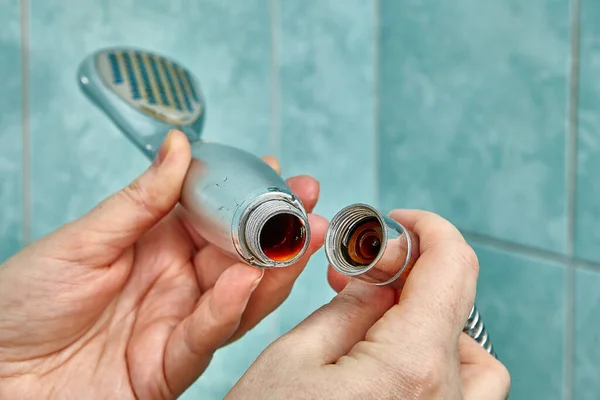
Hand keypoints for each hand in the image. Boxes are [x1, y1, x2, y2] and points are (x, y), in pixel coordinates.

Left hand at [0, 130, 326, 398]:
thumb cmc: (23, 303)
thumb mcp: (83, 239)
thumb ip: (140, 199)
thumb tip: (180, 144)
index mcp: (157, 245)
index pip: (217, 215)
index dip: (249, 194)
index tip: (279, 171)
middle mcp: (177, 282)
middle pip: (240, 255)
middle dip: (280, 230)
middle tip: (310, 205)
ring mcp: (178, 323)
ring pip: (241, 297)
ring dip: (274, 268)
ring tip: (302, 238)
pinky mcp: (170, 366)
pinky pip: (208, 336)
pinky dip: (230, 308)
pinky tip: (247, 279)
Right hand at [226, 210, 509, 399]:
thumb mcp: (294, 358)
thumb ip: (348, 308)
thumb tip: (377, 277)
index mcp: (410, 364)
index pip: (453, 266)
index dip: (429, 228)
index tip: (398, 221)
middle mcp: (445, 398)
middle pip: (456, 303)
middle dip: (411, 271)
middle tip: (360, 271)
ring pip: (471, 349)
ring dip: (432, 314)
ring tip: (377, 314)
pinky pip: (471, 390)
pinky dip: (446, 357)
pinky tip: (401, 355)